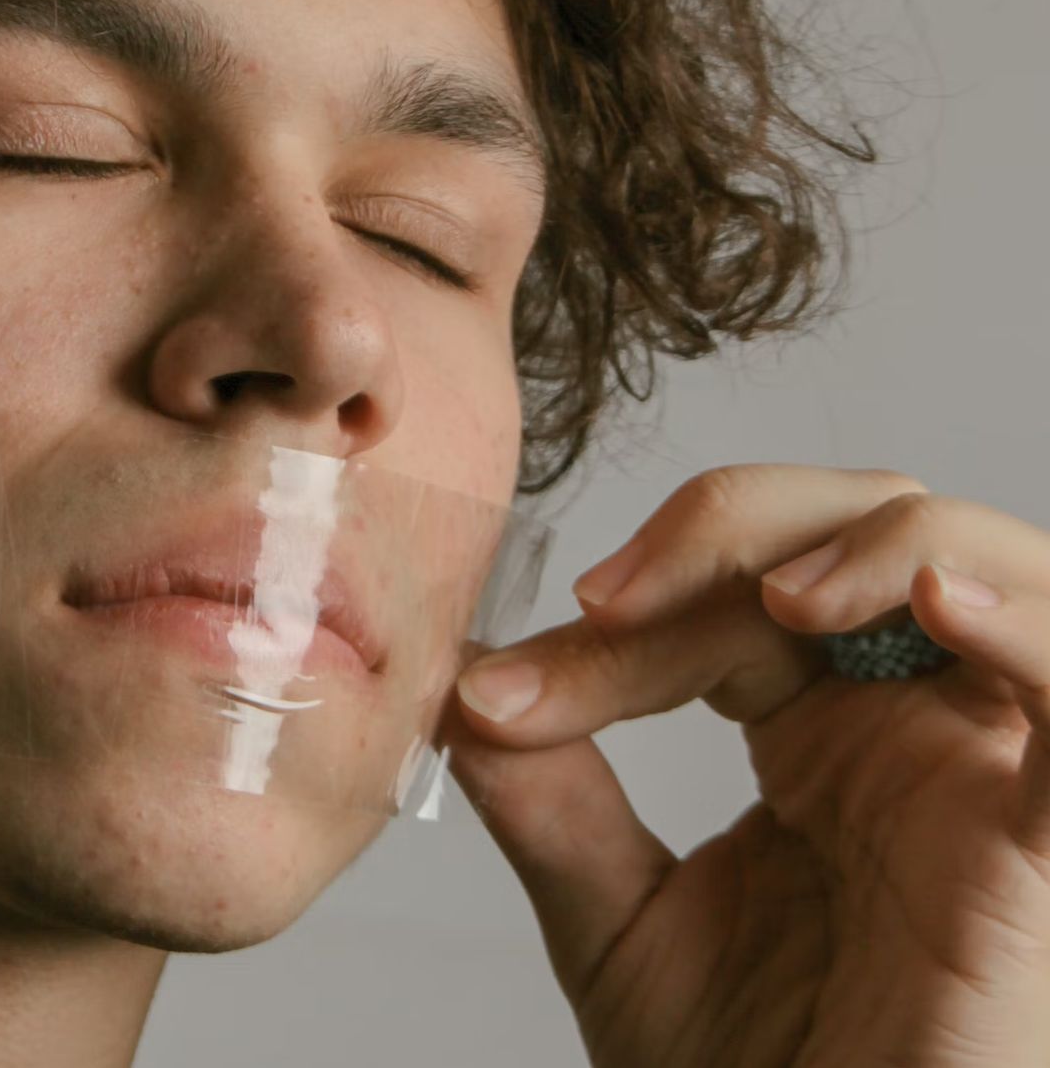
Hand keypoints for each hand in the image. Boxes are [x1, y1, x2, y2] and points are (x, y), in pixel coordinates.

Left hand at [442, 465, 1049, 1067]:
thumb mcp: (617, 923)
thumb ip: (550, 802)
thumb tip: (458, 683)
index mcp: (815, 729)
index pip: (729, 592)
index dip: (629, 601)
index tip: (505, 694)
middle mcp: (910, 730)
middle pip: (855, 528)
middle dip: (726, 532)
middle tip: (612, 607)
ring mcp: (985, 778)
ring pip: (983, 565)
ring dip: (879, 541)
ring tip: (782, 600)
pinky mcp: (1047, 849)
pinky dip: (1023, 618)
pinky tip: (933, 601)